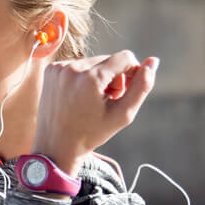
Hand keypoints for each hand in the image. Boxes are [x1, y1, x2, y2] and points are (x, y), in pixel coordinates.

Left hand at [33, 51, 159, 174]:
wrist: (56, 146)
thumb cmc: (92, 133)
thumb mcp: (123, 114)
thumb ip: (142, 87)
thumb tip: (153, 61)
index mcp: (91, 78)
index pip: (125, 58)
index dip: (132, 73)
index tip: (126, 92)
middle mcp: (73, 68)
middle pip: (109, 59)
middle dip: (114, 77)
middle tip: (108, 101)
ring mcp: (59, 68)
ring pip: (94, 62)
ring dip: (99, 77)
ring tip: (92, 101)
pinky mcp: (51, 70)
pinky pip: (77, 65)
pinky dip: (83, 78)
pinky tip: (79, 97)